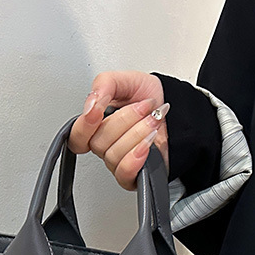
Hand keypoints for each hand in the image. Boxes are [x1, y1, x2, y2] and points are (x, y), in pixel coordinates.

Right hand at [68, 71, 168, 190]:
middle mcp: (105, 145)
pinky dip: (136, 157)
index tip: (98, 111)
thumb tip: (90, 107)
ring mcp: (119, 161)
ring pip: (113, 156)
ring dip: (137, 134)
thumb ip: (102, 86)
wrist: (177, 106)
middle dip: (125, 120)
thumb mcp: (123, 80)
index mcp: (96, 125)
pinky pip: (124, 173)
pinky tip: (148, 143)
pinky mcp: (134, 173)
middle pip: (98, 144)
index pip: (77, 137)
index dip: (84, 127)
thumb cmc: (148, 96)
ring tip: (153, 120)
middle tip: (144, 107)